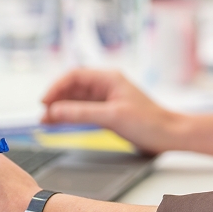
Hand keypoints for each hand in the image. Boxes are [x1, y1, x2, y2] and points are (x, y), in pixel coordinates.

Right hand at [40, 69, 182, 153]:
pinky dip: (70, 116)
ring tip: (45, 122)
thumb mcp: (112, 117)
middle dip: (56, 99)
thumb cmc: (148, 122)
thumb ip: (82, 113)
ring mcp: (106, 98)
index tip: (44, 102)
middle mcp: (106, 85)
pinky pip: (83, 111)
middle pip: (73, 87)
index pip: (74, 76)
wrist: (169, 135)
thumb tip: (55, 110)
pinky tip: (59, 123)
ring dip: (61, 109)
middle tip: (42, 115)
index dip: (56, 87)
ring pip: (76, 100)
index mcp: (109, 78)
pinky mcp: (107, 112)